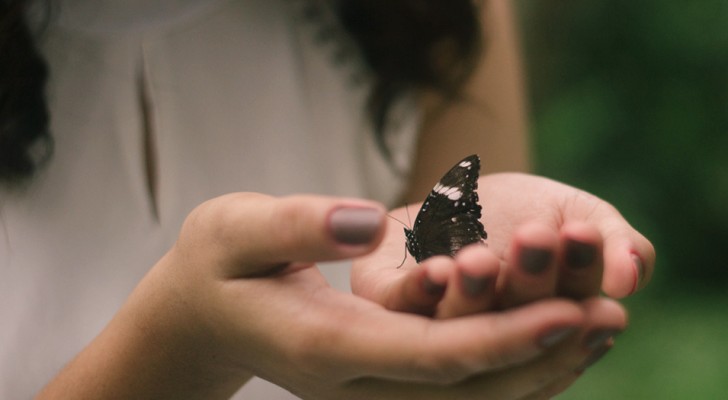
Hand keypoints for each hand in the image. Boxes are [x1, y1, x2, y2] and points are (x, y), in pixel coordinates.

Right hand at [38, 192, 625, 399]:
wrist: (200, 316)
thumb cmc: (217, 264)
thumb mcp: (237, 228)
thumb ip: (298, 226)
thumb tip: (366, 226)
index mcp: (325, 347)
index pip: (429, 356)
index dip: (502, 338)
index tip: (568, 309)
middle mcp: (354, 383)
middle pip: (461, 391)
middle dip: (539, 360)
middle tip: (608, 317)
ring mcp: (365, 390)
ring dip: (534, 371)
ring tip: (597, 327)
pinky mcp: (375, 381)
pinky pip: (452, 388)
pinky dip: (505, 369)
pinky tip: (547, 338)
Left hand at [352, 172, 654, 317]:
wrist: (459, 192)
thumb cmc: (527, 211)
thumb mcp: (579, 214)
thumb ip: (613, 240)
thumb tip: (630, 277)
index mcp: (551, 321)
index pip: (574, 306)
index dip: (579, 271)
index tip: (583, 233)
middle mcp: (499, 333)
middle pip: (517, 319)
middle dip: (530, 277)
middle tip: (538, 235)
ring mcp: (443, 324)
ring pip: (460, 325)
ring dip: (473, 295)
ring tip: (480, 261)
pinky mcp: (392, 303)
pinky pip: (404, 308)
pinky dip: (419, 292)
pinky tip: (435, 271)